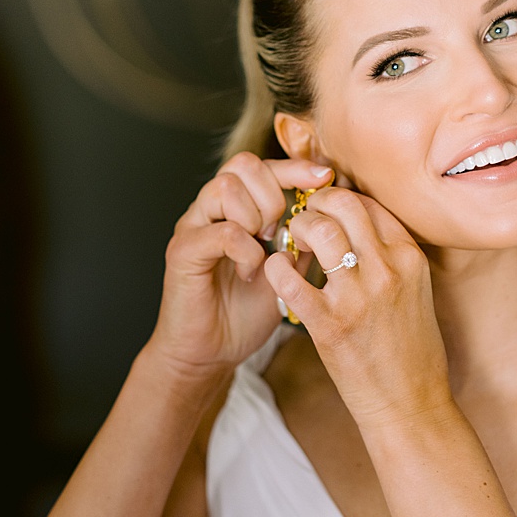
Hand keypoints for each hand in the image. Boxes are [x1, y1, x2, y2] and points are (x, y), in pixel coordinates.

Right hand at [148, 152, 331, 381]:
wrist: (210, 352)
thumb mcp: (286, 273)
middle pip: (242, 164)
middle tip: (280, 231)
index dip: (295, 167)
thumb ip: (302, 242)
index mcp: (234, 209)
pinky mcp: (183, 252)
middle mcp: (210, 210)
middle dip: (273, 192)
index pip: (263, 166)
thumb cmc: (244, 314)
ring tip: (263, 249)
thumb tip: (333, 218)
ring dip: (256, 216)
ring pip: (226, 188)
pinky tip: (250, 272)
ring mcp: (193, 227)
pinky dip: (246, 250)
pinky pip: (221, 231)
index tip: (326, 177)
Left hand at [262, 185, 452, 426]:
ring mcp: (358, 297)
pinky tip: (277, 272)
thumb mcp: (415, 292)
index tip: (325, 212)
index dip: (339, 200)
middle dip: (315, 205)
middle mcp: (387, 270)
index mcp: (410, 258)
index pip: (369, 204)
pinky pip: (290, 279)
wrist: (411, 405)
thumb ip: (391, 258)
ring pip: (319, 231)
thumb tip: (359, 228)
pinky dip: (277, 267)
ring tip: (291, 242)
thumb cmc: (412, 352)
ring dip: (297, 229)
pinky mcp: (330, 325)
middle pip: (343, 205)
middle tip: (303, 221)